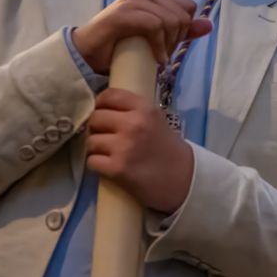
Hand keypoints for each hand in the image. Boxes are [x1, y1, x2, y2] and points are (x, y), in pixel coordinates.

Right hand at [73, 0, 209, 76]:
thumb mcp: (159, 36)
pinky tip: (155, 58)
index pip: (188, 6)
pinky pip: (154, 25)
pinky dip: (159, 46)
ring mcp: (133, 1)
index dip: (184, 28)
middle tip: (163, 53)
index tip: (170, 44)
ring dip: (168, 44)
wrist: (89, 52)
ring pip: (171, 20)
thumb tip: (208, 24)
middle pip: (182, 15)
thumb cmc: (122, 43)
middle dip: (177, 38)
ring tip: (158, 56)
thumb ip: (183, 29)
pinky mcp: (123, 14)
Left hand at [86, 87, 194, 213]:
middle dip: (98, 128)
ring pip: (91, 141)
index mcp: (145, 110)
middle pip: (96, 118)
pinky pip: (91, 161)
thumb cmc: (169, 151)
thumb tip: (102, 109)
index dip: (101, 104)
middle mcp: (133, 124)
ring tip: (109, 154)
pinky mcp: (116, 168)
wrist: (185, 180)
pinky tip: (109, 167)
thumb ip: (133, 112)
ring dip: (96, 149)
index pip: (110, 96)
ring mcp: (123, 147)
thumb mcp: (157, 121)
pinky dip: (97, 165)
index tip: (103, 112)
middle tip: (107, 137)